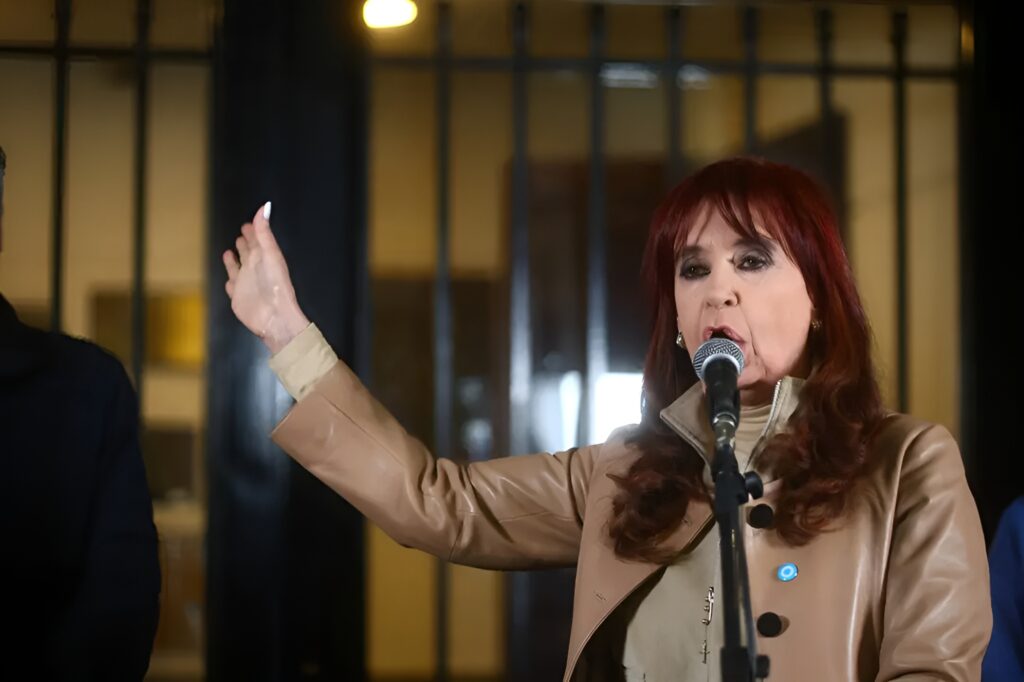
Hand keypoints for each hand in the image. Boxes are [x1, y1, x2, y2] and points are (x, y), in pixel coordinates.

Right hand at [222, 202, 309, 353]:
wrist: (274, 317)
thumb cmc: (276, 285)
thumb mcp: (270, 254)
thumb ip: (265, 232)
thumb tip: (265, 206)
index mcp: (264, 258)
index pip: (257, 240)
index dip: (254, 230)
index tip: (249, 222)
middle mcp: (255, 269)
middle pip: (248, 252)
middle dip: (245, 242)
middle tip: (242, 231)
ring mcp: (246, 283)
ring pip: (238, 268)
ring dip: (234, 260)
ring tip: (229, 251)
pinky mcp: (238, 297)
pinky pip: (232, 286)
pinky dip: (230, 280)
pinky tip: (229, 280)